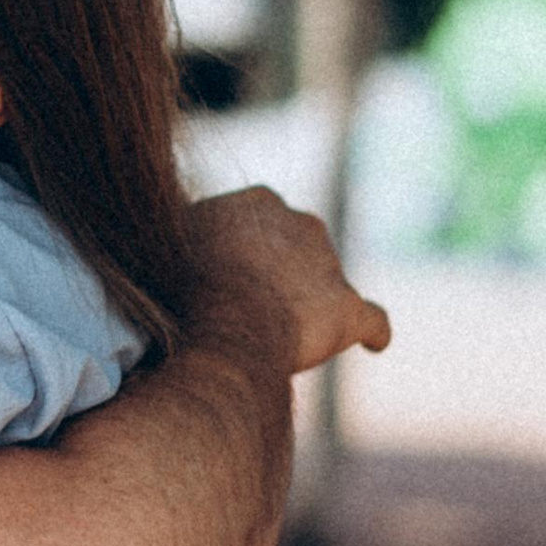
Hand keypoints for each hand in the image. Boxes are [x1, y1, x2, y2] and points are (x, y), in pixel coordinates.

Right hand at [186, 186, 390, 379]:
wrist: (226, 325)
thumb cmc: (186, 290)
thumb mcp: (172, 249)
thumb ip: (189, 242)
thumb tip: (178, 250)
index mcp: (258, 203)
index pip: (258, 223)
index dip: (245, 253)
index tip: (230, 277)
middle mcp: (301, 222)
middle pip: (298, 247)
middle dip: (284, 274)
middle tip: (255, 309)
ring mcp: (329, 265)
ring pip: (328, 283)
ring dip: (314, 305)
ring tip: (292, 337)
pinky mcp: (349, 309)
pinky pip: (372, 321)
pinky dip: (372, 331)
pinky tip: (373, 342)